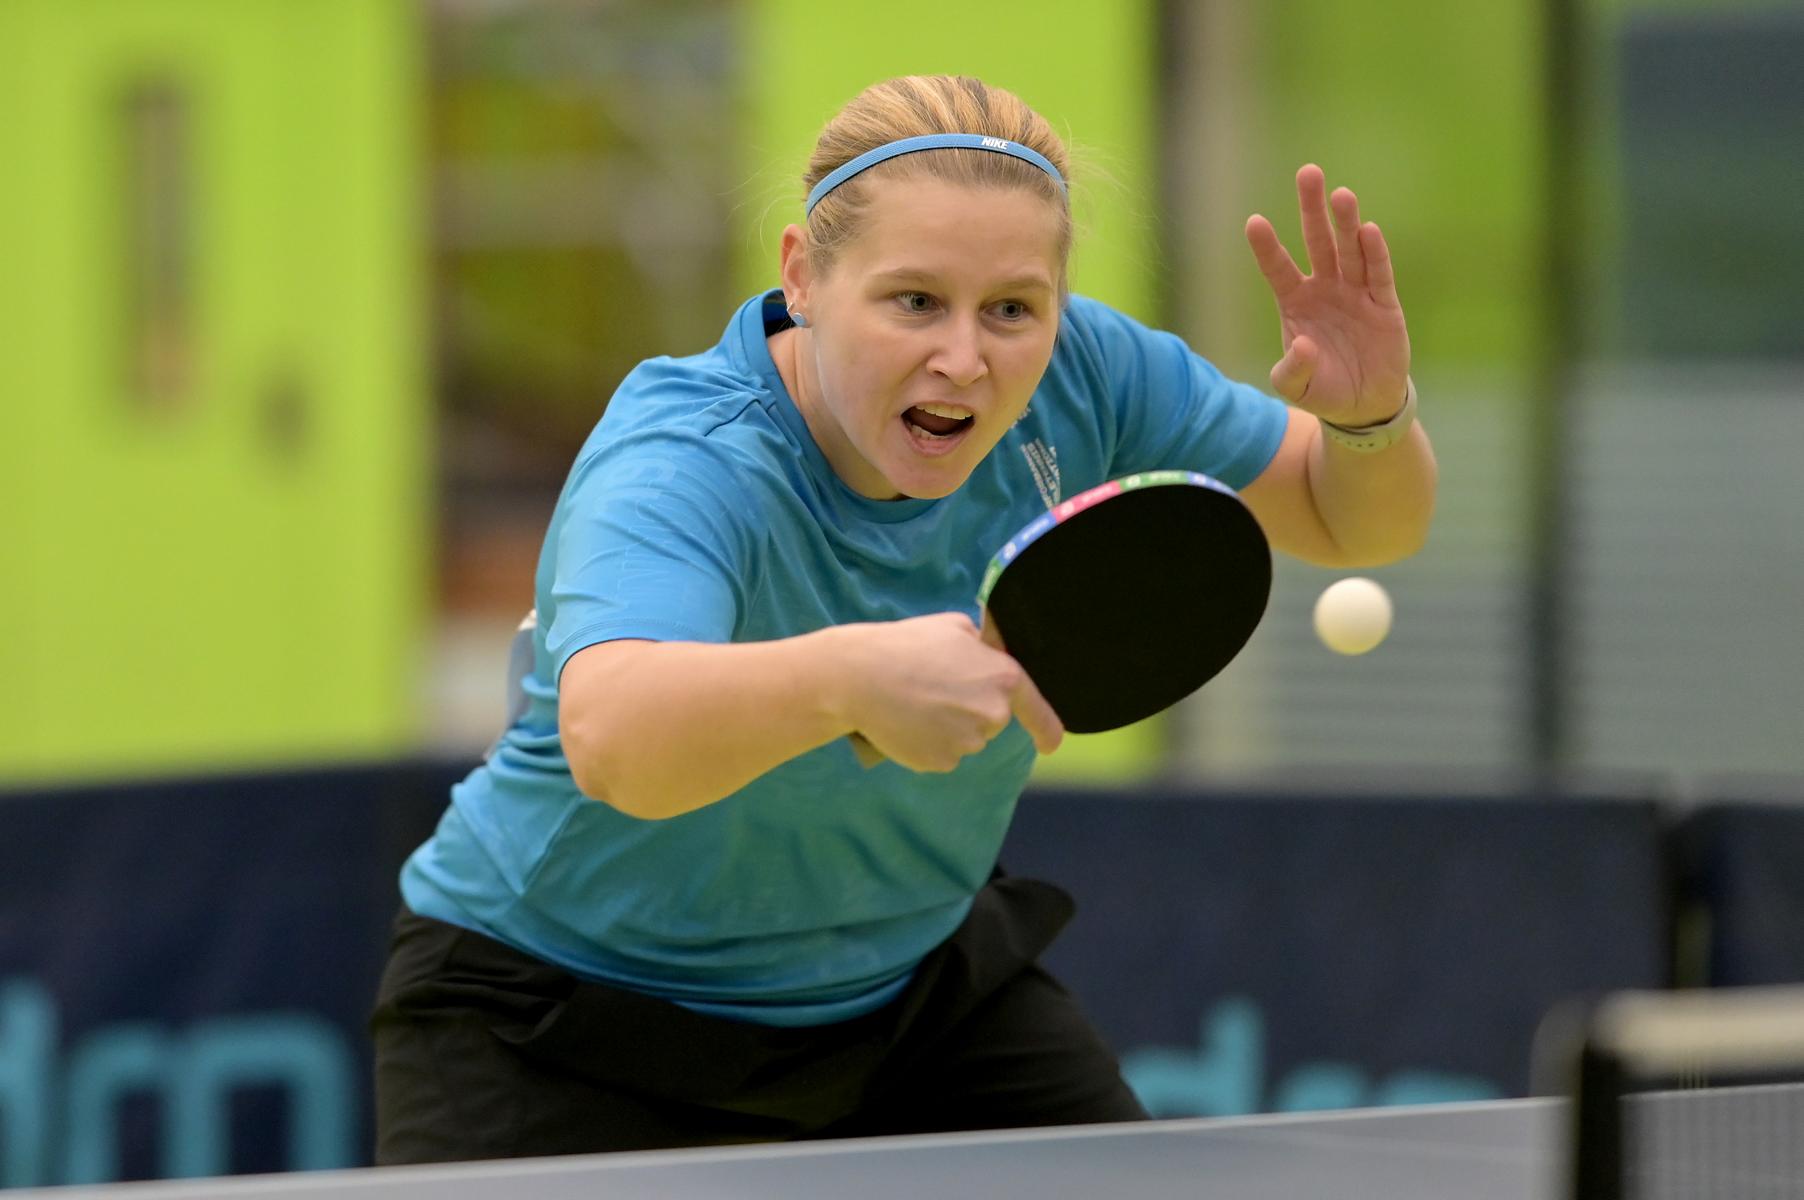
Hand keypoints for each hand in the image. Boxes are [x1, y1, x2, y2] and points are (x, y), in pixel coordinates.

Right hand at [839, 612, 1062, 771]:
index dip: (1046, 730)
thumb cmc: (905, 645)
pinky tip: (907, 722)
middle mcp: (992, 713)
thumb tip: (995, 648)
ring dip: (947, 727)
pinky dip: (928, 743)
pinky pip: (942, 755)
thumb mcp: (953, 627)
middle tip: (934, 688)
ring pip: (966, 739)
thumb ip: (984, 643)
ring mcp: (968, 741)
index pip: (1037, 710)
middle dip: (970, 708)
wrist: (858, 676)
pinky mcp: (941, 761)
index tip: (1051, 745)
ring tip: (915, 702)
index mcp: (1002, 678)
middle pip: (991, 720)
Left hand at [1244, 164, 1411, 427]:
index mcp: (1295, 303)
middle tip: (1308, 173)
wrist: (1362, 406)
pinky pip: (1378, 275)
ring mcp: (1355, 293)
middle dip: (1312, 209)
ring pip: (1349, 250)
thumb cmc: (1321, 390)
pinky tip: (1368, 230)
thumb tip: (1303, 344)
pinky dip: (1374, 254)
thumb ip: (1291, 369)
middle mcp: (1324, 289)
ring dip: (1346, 223)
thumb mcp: (1295, 386)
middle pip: (1317, 242)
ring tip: (1340, 194)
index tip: (1254, 222)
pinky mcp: (1384, 304)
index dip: (1267, 247)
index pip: (1278, 269)